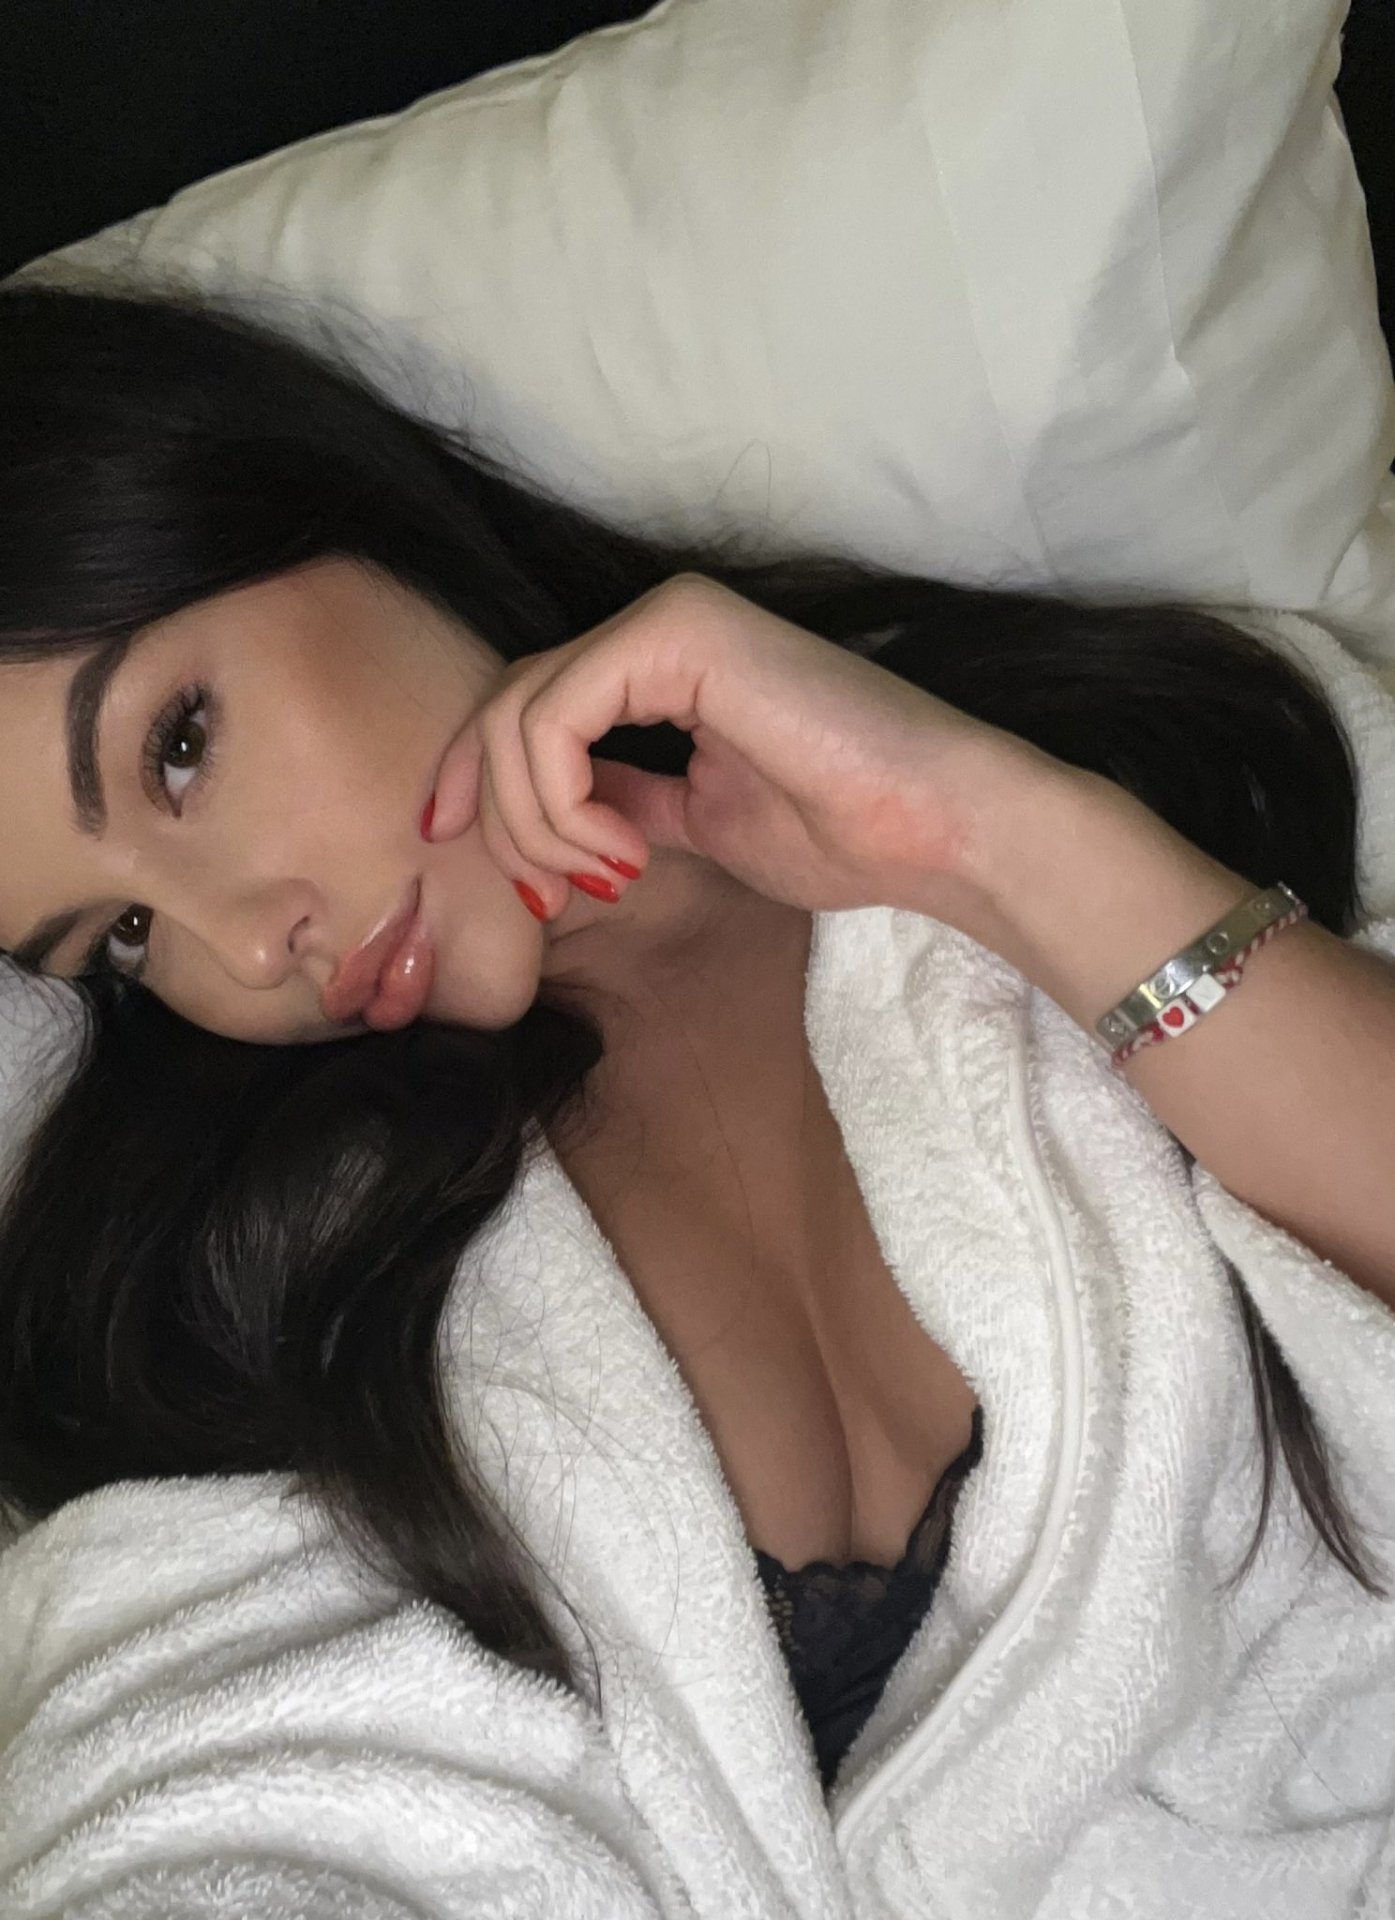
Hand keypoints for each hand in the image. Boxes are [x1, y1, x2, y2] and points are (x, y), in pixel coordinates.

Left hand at [424, 573, 1045, 917]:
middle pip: (505, 708)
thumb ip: (621, 804)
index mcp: (658, 662)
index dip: (479, 789)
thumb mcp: (694, 826)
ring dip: (535, 821)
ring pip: (516, 714)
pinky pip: (554, 717)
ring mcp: (664, 621)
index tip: (492, 871)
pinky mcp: (675, 634)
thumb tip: (551, 822)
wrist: (934, 827)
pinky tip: (621, 852)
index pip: (525, 709)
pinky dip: (560, 800)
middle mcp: (653, 627)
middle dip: (496, 815)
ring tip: (607, 875)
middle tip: (549, 893)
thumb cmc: (839, 831)